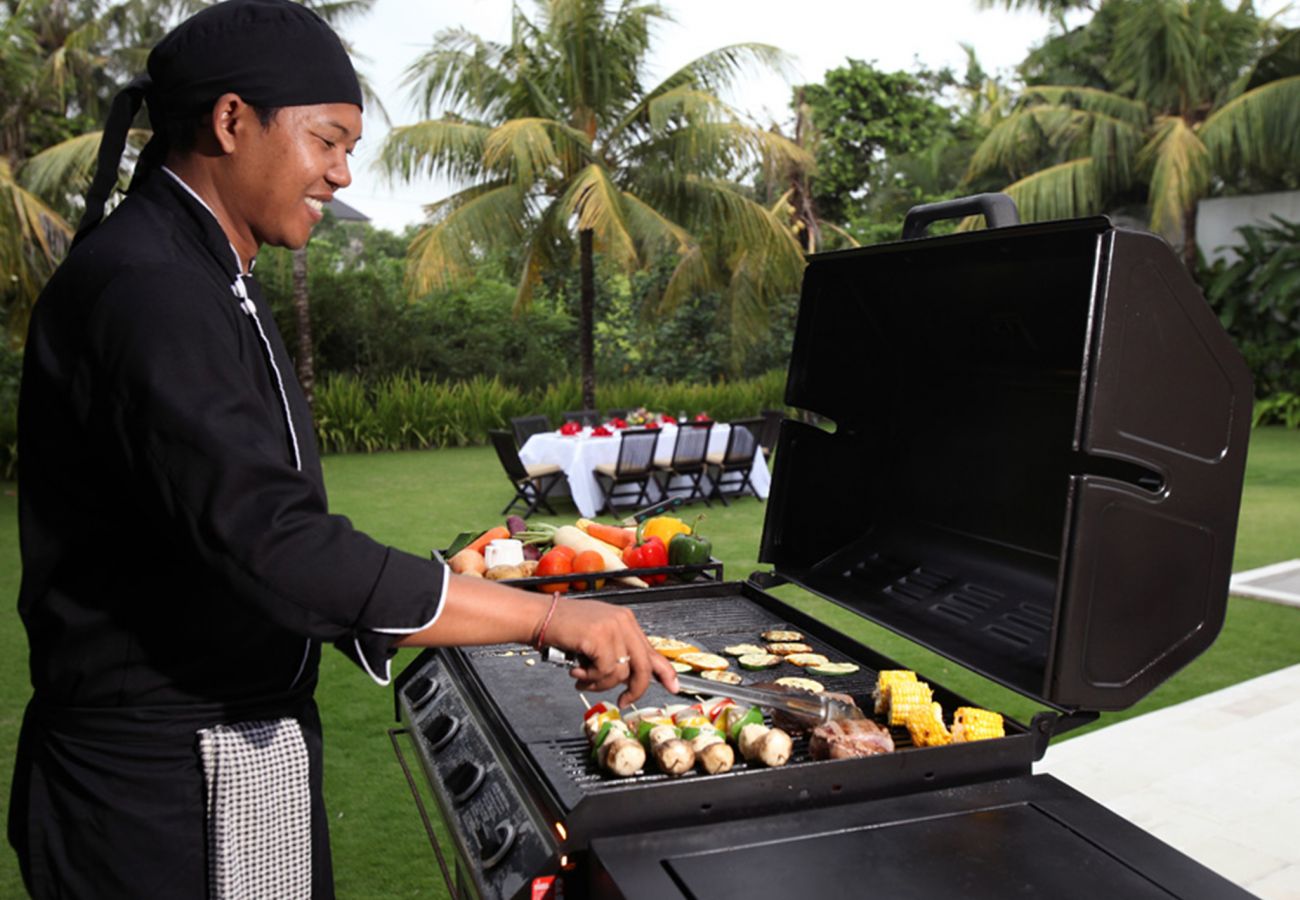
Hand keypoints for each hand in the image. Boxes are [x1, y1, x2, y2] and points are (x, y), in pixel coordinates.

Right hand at [541, 597, 679, 705]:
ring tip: (583, 677)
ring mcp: (612, 628)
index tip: (673, 686)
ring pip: (620, 673)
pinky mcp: (599, 637)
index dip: (665, 671)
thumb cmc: (563, 628)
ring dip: (600, 683)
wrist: (539, 616)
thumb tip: (631, 676)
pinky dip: (589, 678)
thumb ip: (617, 651)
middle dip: (635, 689)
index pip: (652, 650)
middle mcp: (623, 622)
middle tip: (625, 701)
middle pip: (643, 666)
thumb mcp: (597, 636)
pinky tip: (576, 671)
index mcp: (626, 620)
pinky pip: (604, 672)